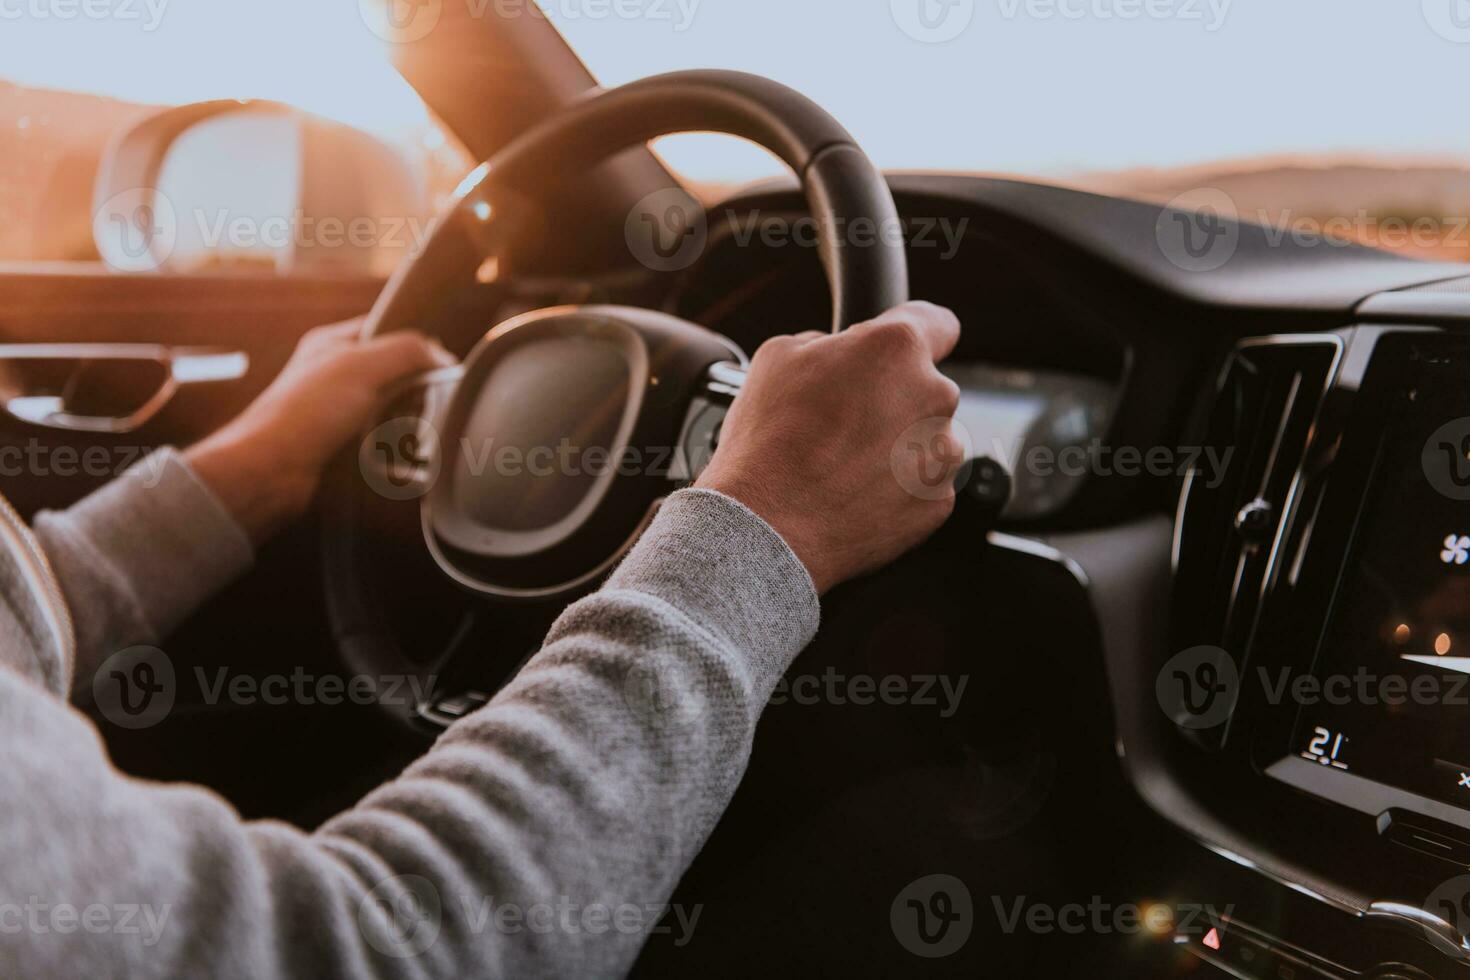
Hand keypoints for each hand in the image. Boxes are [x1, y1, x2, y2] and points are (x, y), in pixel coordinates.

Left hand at [186, 319, 452, 543]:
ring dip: (403, 421)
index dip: (413, 344)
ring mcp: (337, 409)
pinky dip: (391, 446)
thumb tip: (441, 356)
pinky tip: (390, 452)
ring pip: (391, 408)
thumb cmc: (304, 413)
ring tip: (400, 431)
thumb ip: (406, 351)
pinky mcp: (341, 443)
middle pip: (394, 372)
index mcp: (332, 343)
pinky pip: (381, 439)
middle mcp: (334, 373)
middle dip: (412, 389)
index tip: (434, 365)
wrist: (270, 471)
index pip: (386, 329)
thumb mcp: (361, 366)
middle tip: (415, 402)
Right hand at [696, 301, 963, 594]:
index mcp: (896, 348)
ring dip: (898, 445)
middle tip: (842, 421)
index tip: (901, 353)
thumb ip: (827, 342)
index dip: (918, 332)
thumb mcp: (778, 357)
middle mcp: (933, 395)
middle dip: (892, 398)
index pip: (938, 324)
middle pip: (926, 387)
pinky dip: (896, 488)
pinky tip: (854, 492)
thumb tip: (838, 352)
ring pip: (928, 438)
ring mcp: (941, 453)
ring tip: (844, 464)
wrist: (766, 527)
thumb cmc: (768, 443)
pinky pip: (923, 484)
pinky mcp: (938, 502)